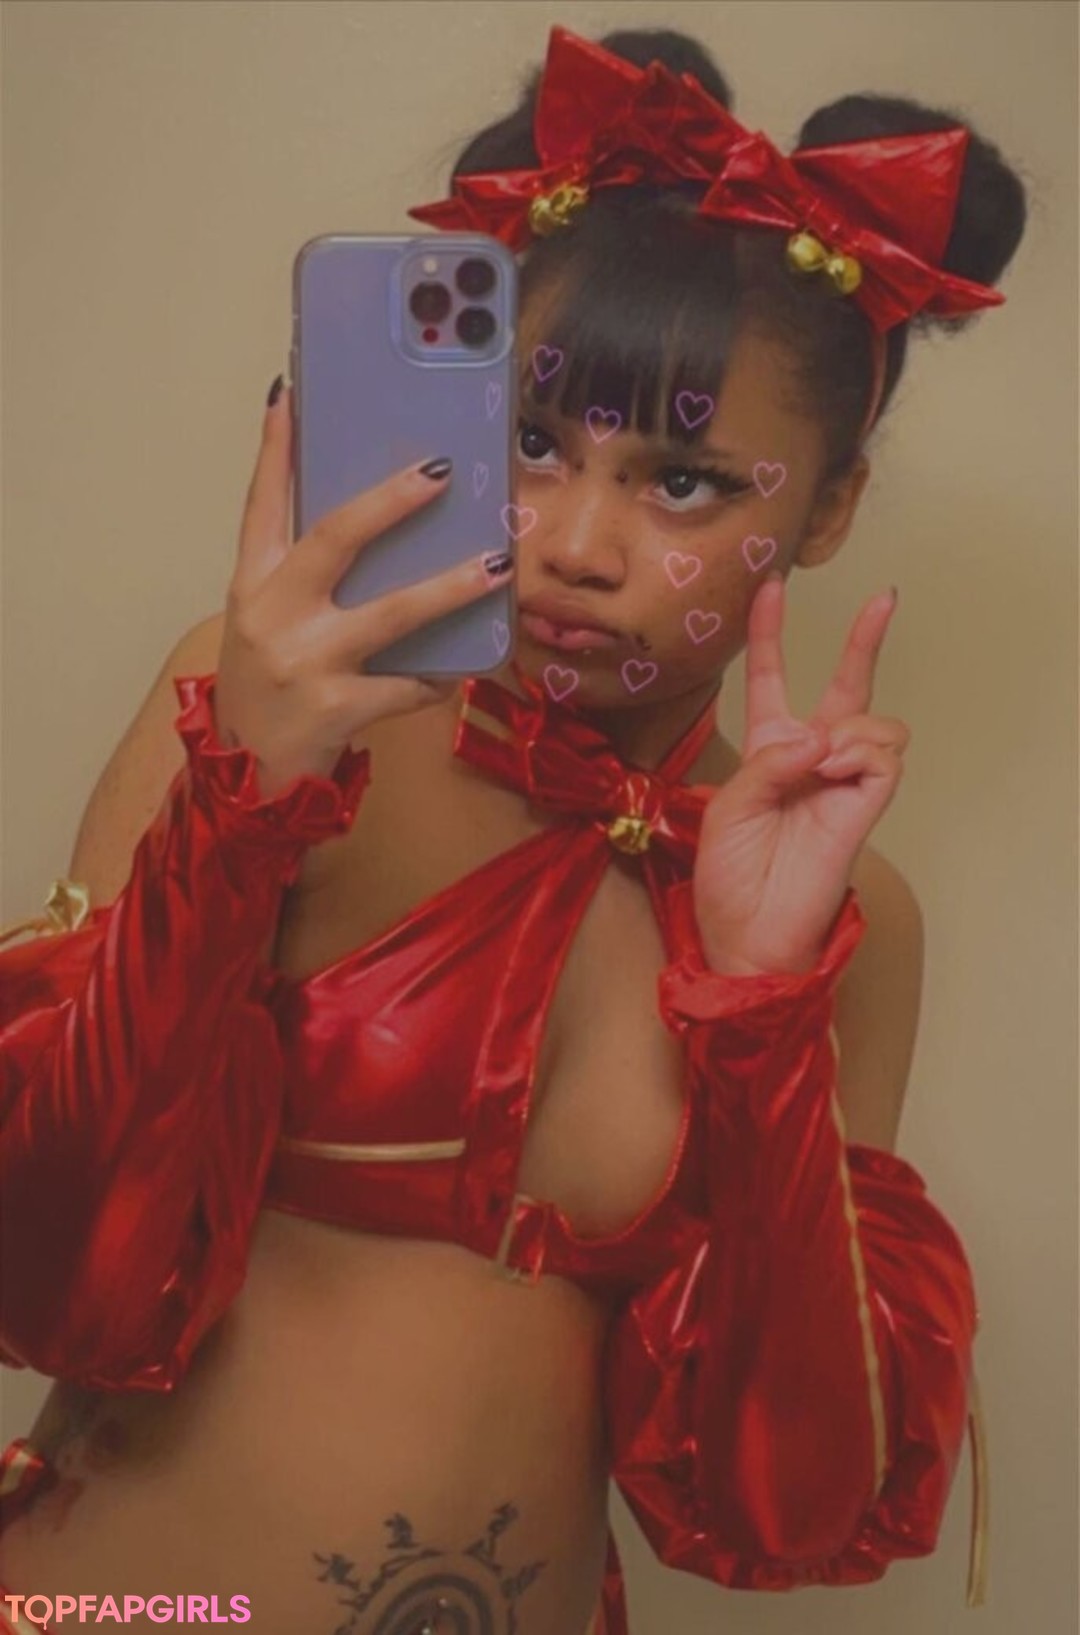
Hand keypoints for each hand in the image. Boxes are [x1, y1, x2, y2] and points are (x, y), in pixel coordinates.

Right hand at [214, 384, 513, 795]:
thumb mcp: (269, 625)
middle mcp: (270, 614)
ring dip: (449, 588)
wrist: (243, 781)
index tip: (293, 394)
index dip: (277, 448)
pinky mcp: (334, 709)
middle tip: (442, 470)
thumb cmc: (267, 690)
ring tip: (496, 567)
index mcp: (251, 585)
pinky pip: (405, 686)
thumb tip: (375, 522)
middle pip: (333, 538)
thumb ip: (303, 578)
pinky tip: (455, 673)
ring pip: (390, 613)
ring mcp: (303, 661)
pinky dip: (434, 679)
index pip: (261, 503)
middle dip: (390, 501)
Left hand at [692, 572, 907, 975]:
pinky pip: (882, 755)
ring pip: (872, 720)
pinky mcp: (866, 804)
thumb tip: (824, 736)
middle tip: (884, 600)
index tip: (771, 587)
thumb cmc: (729, 876)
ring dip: (846, 728)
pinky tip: (835, 771)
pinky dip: (860, 753)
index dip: (768, 634)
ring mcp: (841, 780)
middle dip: (864, 641)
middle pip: (844, 686)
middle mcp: (808, 757)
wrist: (749, 933)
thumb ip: (771, 762)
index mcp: (766, 750)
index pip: (768, 677)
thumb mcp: (729, 805)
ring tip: (819, 764)